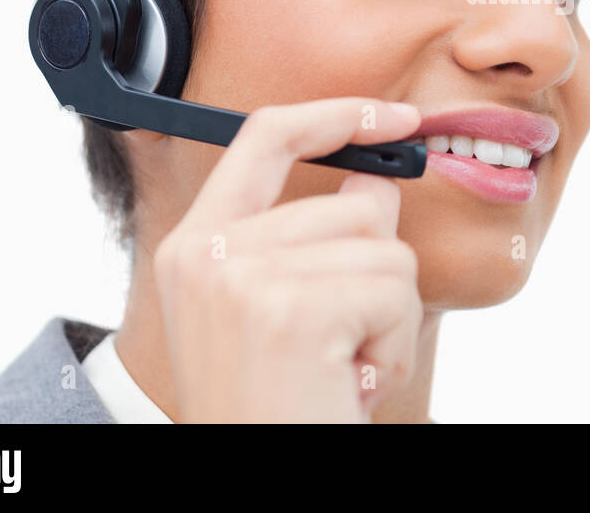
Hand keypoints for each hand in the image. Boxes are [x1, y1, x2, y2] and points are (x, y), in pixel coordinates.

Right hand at [153, 97, 422, 421]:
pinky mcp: (287, 307)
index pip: (264, 137)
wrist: (263, 474)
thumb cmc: (284, 406)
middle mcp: (206, 253)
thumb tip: (377, 180)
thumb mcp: (295, 313)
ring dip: (386, 317)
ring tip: (340, 369)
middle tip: (339, 349)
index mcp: (196, 246)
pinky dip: (393, 344)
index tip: (393, 116)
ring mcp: (241, 277)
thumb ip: (327, 236)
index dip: (334, 115)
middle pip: (353, 205)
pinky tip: (350, 383)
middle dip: (376, 278)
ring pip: (384, 246)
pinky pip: (394, 288)